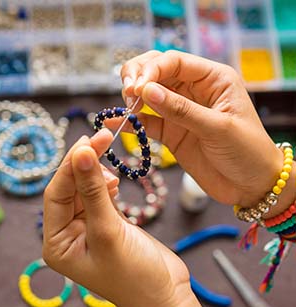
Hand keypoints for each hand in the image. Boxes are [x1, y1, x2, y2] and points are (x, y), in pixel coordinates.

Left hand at [43, 129, 189, 306]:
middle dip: (83, 164)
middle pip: (68, 189)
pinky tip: (113, 181)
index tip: (87, 140)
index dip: (70, 166)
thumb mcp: (109, 231)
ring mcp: (85, 229)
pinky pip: (98, 196)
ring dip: (95, 172)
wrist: (166, 296)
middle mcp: (66, 236)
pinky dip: (105, 184)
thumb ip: (93, 190)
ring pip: (83, 189)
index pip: (55, 195)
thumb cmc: (135, 275)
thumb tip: (80, 152)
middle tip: (101, 137)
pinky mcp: (104, 224)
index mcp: (56, 244)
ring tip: (109, 161)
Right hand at [117, 50, 290, 211]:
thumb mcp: (217, 128)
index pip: (175, 62)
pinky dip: (130, 122)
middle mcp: (193, 91)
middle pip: (157, 71)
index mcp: (212, 79)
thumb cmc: (247, 152)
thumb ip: (181, 110)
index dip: (152, 70)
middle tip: (127, 93)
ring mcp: (179, 112)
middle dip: (138, 77)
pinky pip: (146, 122)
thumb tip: (146, 91)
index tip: (137, 87)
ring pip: (148, 94)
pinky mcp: (170, 132)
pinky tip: (114, 122)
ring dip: (132, 97)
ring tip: (125, 107)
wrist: (250, 185)